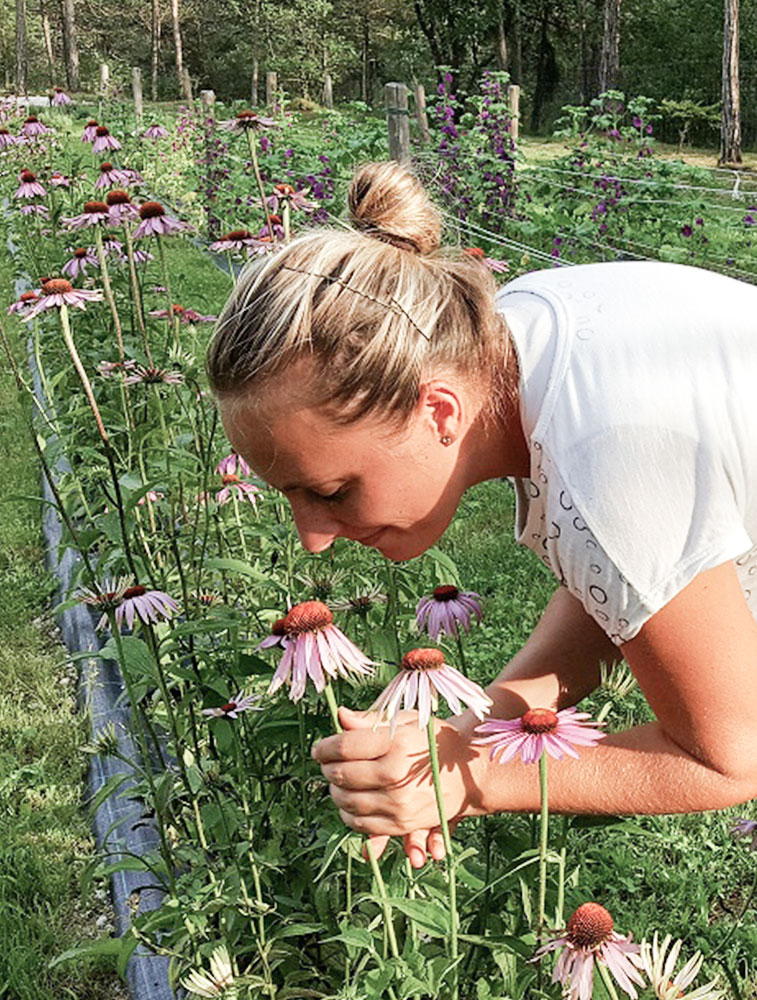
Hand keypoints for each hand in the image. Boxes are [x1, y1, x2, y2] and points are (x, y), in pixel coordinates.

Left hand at [312, 706, 484, 866]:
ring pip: (347, 802)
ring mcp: (398, 803)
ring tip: (337, 781)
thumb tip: (340, 715)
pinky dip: (348, 814)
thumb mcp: (406, 720)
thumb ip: (370, 720)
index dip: (324, 747)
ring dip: (335, 792)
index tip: (318, 748)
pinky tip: (350, 801)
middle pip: (342, 775)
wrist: (469, 772)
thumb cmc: (434, 740)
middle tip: (326, 764)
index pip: (344, 747)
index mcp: (396, 743)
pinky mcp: (401, 824)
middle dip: (327, 769)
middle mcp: (395, 775)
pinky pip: (361, 824)